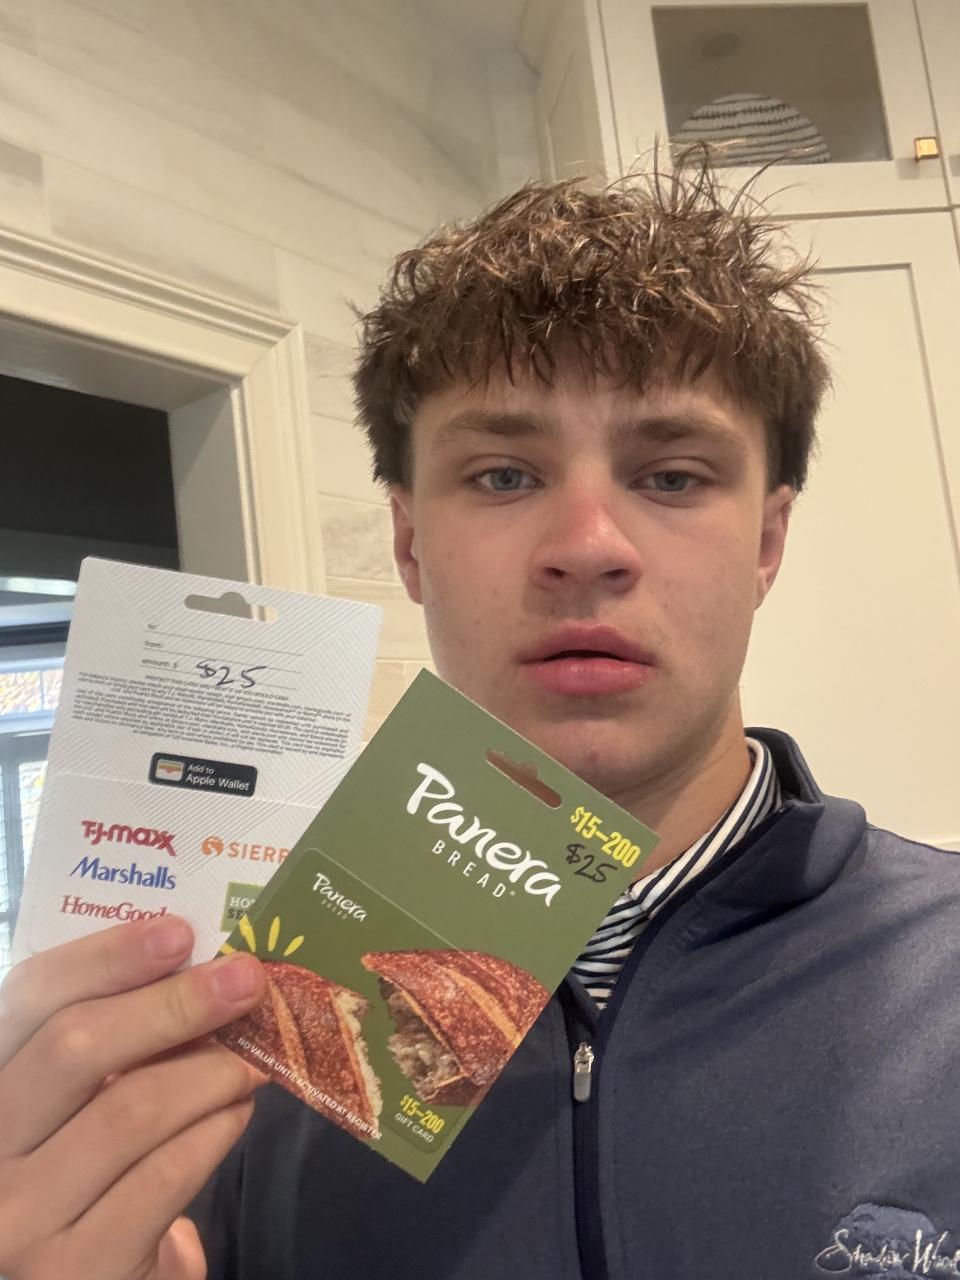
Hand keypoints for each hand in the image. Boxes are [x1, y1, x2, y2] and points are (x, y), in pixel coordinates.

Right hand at [0, 916, 267, 1278]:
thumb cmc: (87, 1187)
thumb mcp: (75, 1112)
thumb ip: (111, 1049)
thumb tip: (203, 971)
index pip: (29, 998)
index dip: (105, 957)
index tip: (180, 932)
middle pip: (73, 1047)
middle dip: (173, 1004)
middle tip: (246, 980)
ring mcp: (17, 1221)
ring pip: (129, 1110)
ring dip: (210, 1071)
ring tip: (254, 1059)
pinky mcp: (74, 1274)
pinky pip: (163, 1176)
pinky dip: (215, 1132)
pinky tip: (236, 1114)